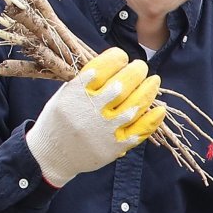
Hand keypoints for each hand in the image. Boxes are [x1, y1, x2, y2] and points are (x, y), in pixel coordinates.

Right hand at [27, 47, 164, 187]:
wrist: (53, 155)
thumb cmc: (59, 120)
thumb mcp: (65, 94)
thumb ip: (86, 81)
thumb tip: (114, 66)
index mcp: (78, 92)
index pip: (103, 68)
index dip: (117, 59)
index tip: (122, 57)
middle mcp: (93, 108)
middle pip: (123, 84)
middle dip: (137, 71)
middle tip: (141, 67)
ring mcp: (106, 128)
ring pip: (135, 105)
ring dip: (149, 91)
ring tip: (154, 81)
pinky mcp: (116, 145)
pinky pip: (140, 130)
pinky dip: (153, 119)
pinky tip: (160, 109)